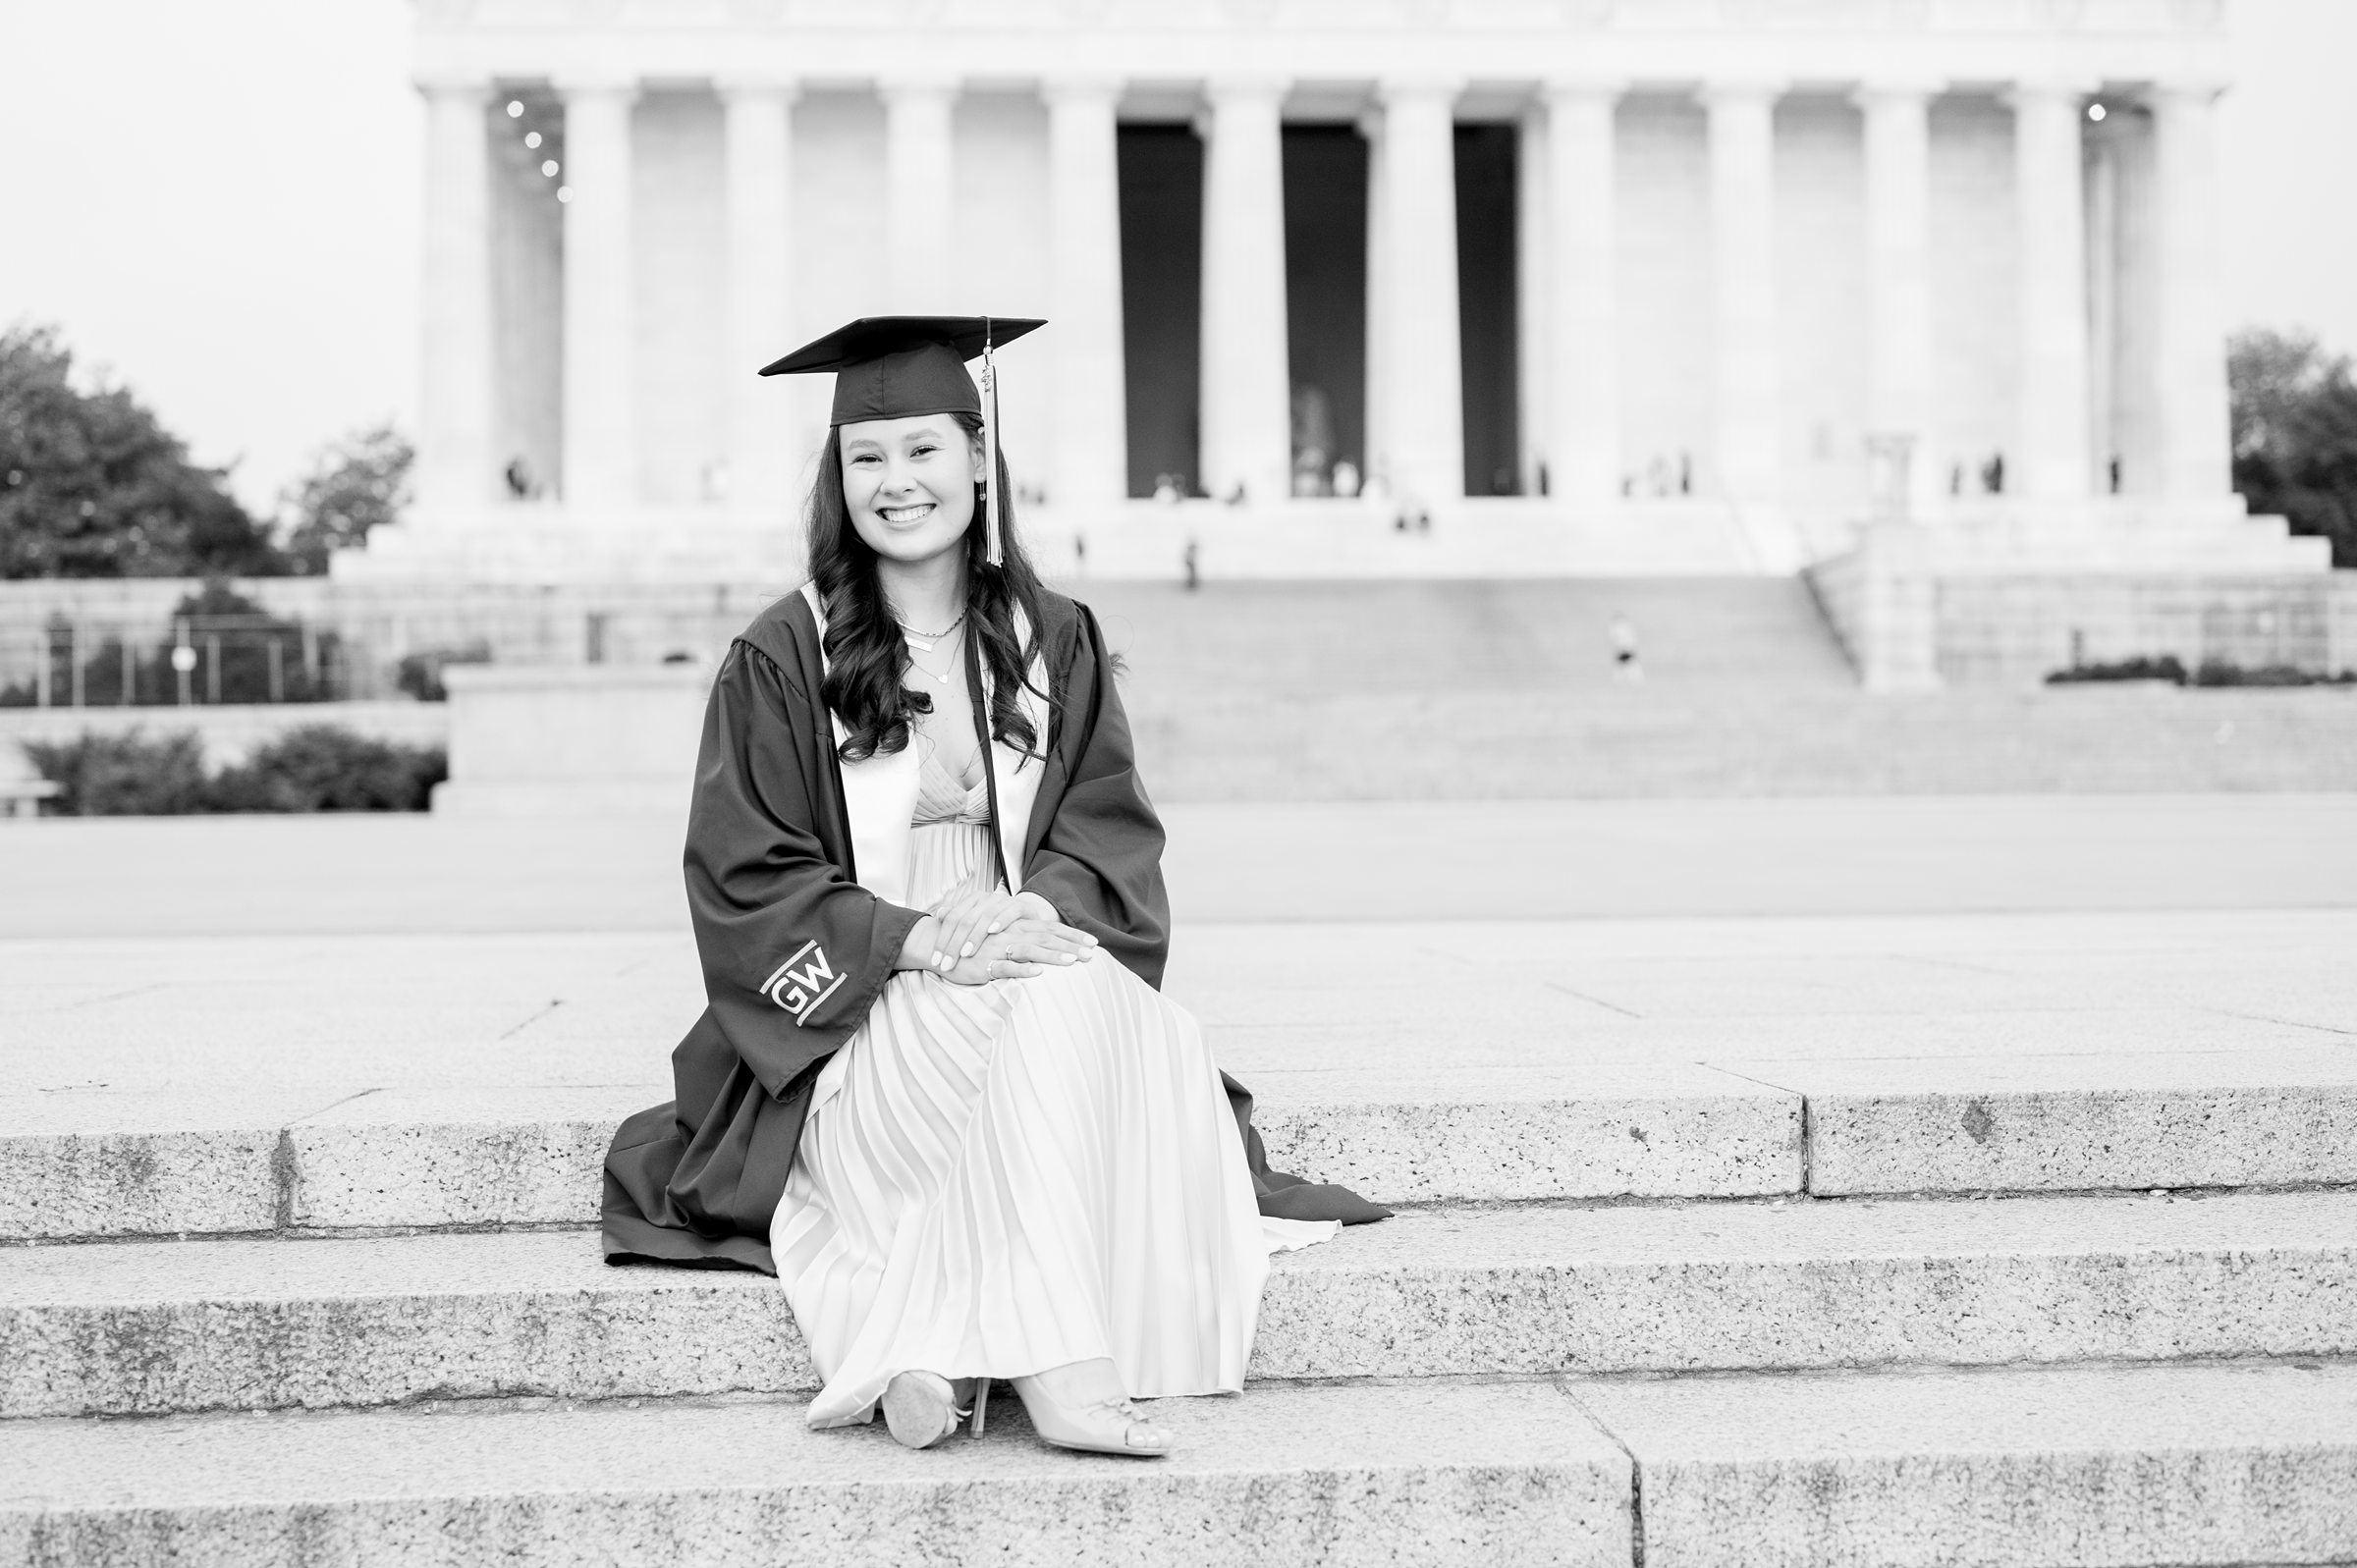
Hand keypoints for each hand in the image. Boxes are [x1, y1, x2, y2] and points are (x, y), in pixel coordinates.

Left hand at [924, 886, 1024, 974]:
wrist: (1027, 918)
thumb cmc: (998, 925)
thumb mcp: (976, 923)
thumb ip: (958, 919)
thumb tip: (939, 914)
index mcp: (972, 900)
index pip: (952, 919)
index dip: (942, 940)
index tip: (936, 961)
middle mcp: (986, 898)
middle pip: (965, 920)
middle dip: (954, 944)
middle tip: (947, 964)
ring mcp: (1003, 901)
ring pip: (984, 917)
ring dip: (974, 936)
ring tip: (965, 954)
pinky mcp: (1021, 906)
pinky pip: (1009, 912)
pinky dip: (1000, 921)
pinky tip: (992, 932)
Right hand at [938, 914, 1099, 986]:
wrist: (939, 945)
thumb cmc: (975, 945)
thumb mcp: (1002, 940)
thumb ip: (1024, 942)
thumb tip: (1048, 948)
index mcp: (1018, 927)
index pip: (1051, 929)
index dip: (1073, 935)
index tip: (1094, 943)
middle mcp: (1011, 934)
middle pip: (1047, 938)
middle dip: (1071, 946)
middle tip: (1093, 954)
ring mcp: (997, 948)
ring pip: (1029, 950)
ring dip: (1052, 956)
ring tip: (1073, 961)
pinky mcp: (984, 964)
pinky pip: (1005, 966)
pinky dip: (1021, 969)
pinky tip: (1038, 973)